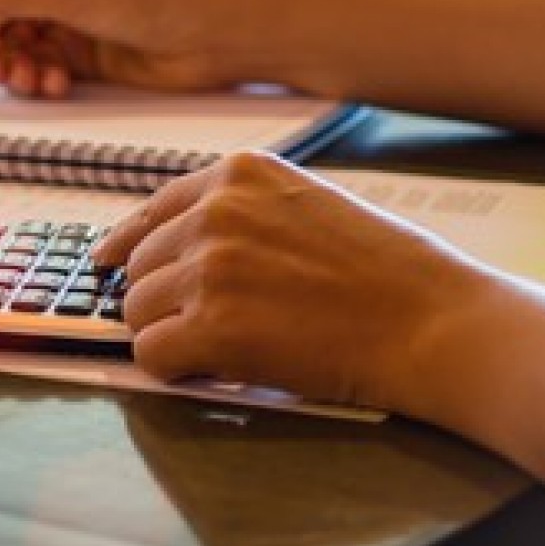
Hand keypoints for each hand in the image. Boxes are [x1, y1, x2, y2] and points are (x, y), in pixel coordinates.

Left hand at [90, 151, 506, 416]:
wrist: (437, 321)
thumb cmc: (389, 272)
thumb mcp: (305, 204)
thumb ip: (240, 215)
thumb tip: (177, 244)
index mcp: (237, 175)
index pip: (151, 211)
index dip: (128, 244)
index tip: (107, 262)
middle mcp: (214, 213)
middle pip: (140, 267)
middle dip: (167, 300)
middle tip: (218, 324)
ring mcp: (209, 269)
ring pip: (138, 312)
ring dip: (172, 335)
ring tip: (230, 346)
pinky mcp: (212, 328)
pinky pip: (150, 355)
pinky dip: (175, 370)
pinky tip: (214, 369)